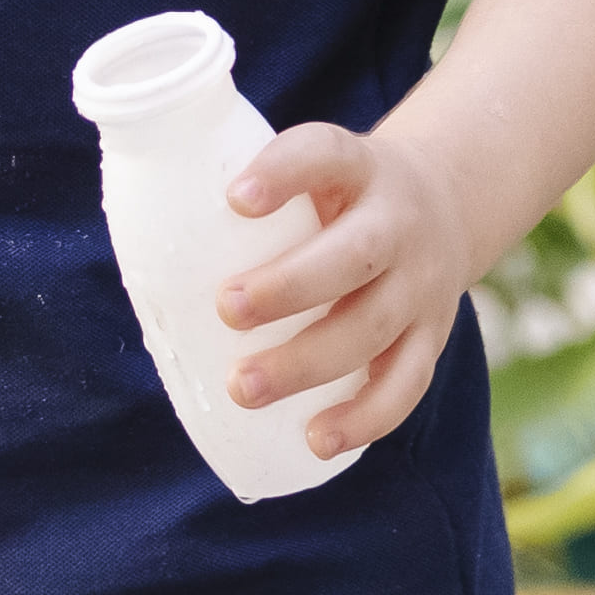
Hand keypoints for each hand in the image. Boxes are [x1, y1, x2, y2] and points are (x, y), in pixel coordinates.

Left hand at [214, 118, 521, 464]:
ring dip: (308, 364)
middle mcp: (398, 222)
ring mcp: (421, 283)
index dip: (283, 174)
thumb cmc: (341, 192)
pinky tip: (317, 439)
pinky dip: (366, 417)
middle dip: (288, 288)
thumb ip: (251, 192)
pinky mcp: (431, 335)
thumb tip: (148, 240)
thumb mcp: (315, 165)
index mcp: (358, 167)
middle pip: (353, 255)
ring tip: (244, 389)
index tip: (234, 199)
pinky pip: (406, 382)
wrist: (447, 202)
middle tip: (226, 310)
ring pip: (373, 327)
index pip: (324, 155)